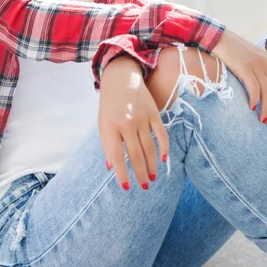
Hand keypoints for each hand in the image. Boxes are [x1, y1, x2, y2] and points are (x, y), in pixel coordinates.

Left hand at [99, 55, 168, 190]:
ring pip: (149, 147)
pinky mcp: (153, 113)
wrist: (121, 78)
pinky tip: (164, 159)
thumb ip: (107, 145)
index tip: (126, 188)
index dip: (122, 173)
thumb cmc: (110, 105)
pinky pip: (161, 134)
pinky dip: (164, 147)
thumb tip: (111, 168)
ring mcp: (141, 117)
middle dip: (140, 173)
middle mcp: (126, 123)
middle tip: (144, 187)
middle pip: (135, 154)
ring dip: (152, 165)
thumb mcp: (103, 123)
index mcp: (110, 126)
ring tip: (152, 178)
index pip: (116, 156)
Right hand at [211, 28, 266, 122]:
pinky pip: (254, 87)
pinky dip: (255, 99)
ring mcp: (255, 63)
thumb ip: (254, 67)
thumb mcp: (246, 55)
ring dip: (266, 107)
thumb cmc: (227, 48)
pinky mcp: (244, 67)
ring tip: (261, 119)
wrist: (215, 36)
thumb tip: (256, 85)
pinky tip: (251, 107)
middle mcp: (264, 60)